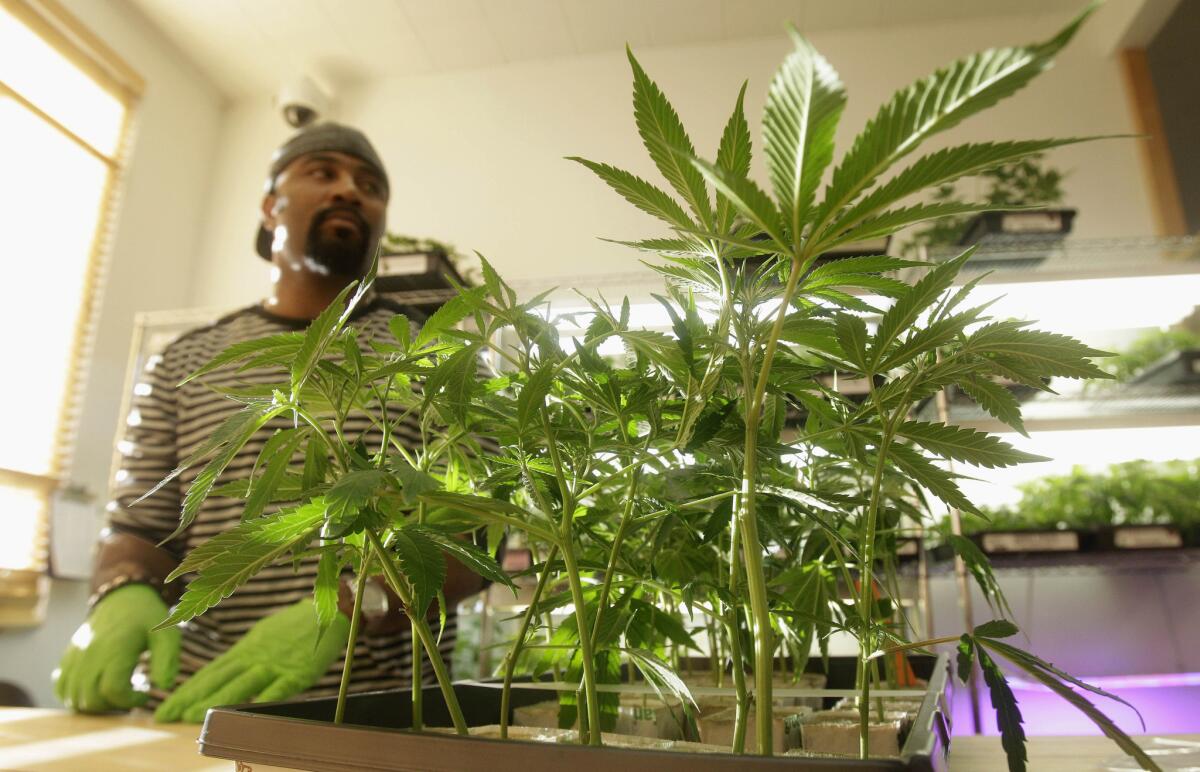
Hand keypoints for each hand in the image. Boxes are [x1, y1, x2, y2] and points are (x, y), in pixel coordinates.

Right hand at [54, 584, 179, 712]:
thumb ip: (167, 659)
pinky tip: (94, 689)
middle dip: (113, 706)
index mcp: (115, 651)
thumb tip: (164, 686)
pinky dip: (73, 696)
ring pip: (73, 698)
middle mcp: (90, 656)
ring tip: (114, 692)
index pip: (113, 690)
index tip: (144, 694)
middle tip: (129, 695)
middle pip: (90, 700)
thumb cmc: (147, 618)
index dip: (130, 701)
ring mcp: (76, 658)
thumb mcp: (165, 634)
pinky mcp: (68, 658)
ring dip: (94, 704)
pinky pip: (60, 687)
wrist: (121, 598)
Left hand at [154, 599, 348, 722]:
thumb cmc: (294, 628)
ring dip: (216, 700)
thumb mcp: (261, 637)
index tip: (164, 706)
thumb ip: (242, 657)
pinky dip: (261, 700)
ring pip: (241, 684)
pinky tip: (246, 713)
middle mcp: (254, 657)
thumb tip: (219, 674)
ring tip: (193, 716)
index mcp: (245, 649)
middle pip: (218, 679)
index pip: (209, 672)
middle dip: (190, 698)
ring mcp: (275, 665)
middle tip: (166, 714)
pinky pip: (277, 689)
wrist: (329, 612)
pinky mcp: (298, 673)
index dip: (185, 689)